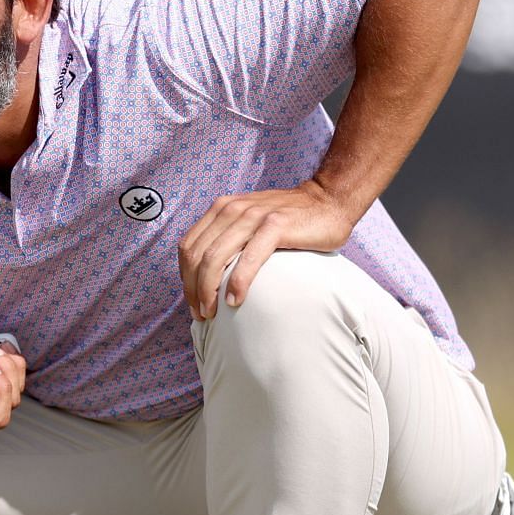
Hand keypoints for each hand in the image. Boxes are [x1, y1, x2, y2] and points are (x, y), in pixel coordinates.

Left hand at [176, 181, 356, 319]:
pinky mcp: (276, 226)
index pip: (188, 247)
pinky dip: (237, 282)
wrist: (328, 200)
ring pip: (215, 257)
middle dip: (193, 290)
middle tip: (201, 314)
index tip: (193, 302)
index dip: (185, 278)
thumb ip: (229, 238)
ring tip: (212, 312)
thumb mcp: (250, 222)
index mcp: (222, 209)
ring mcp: (254, 216)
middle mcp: (232, 210)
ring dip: (208, 290)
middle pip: (197, 255)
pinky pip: (248, 258)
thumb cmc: (290, 219)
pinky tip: (235, 300)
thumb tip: (208, 275)